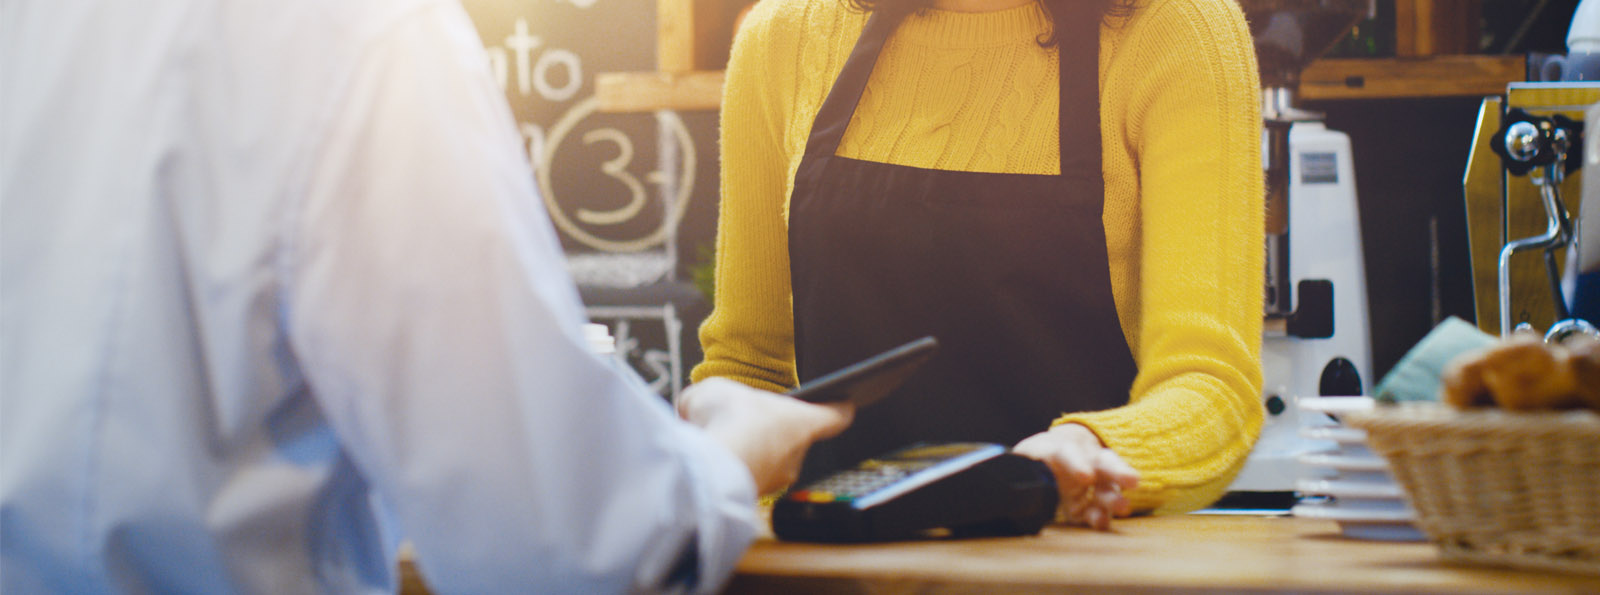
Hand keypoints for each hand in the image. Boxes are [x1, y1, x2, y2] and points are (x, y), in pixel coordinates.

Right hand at [676, 378, 853, 493]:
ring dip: (746, 454)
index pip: (835, 415)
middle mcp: (795, 456)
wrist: (708, 471)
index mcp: (802, 422)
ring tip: (717, 443)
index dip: (840, 407)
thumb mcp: (708, 394)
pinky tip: (708, 466)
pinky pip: (743, 481)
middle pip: (792, 440)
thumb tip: (694, 411)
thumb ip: (705, 400)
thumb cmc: (725, 423)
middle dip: (769, 431)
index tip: (846, 404)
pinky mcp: (751, 500)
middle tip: (743, 420)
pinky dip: (728, 473)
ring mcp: (775, 481)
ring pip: (764, 462)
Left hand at [1011, 423, 1138, 530]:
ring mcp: (1095, 476)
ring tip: (1123, 508)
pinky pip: (1103, 505)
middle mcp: (1083, 459)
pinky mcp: (1097, 496)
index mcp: (1059, 447)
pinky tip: (1101, 524)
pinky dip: (1103, 514)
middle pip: (1103, 461)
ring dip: (1115, 496)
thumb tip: (1004, 484)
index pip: (1069, 453)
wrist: (1051, 454)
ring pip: (1111, 483)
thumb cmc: (1034, 459)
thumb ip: (1017, 472)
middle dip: (1116, 471)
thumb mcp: (1022, 460)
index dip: (1078, 464)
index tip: (1085, 476)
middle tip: (1131, 482)